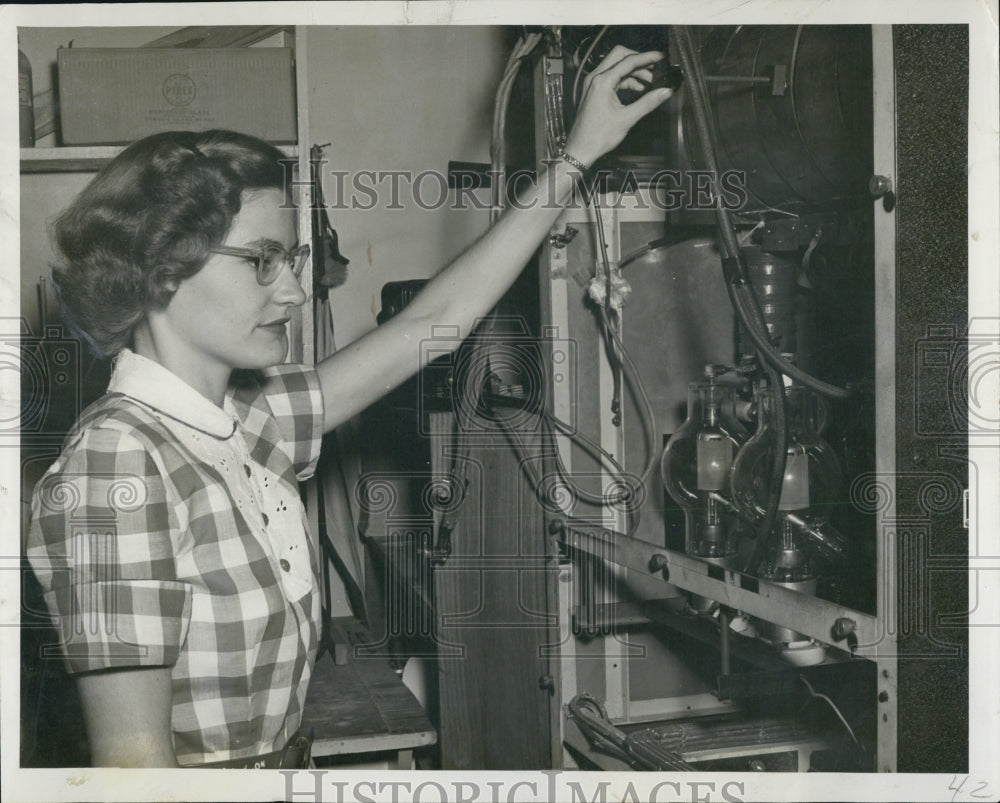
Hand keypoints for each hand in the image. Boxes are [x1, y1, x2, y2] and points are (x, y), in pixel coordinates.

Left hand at [564, 47, 673, 167]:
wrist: (580, 149)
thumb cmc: (598, 136)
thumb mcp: (627, 118)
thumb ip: (648, 103)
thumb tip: (665, 91)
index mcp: (602, 81)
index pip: (628, 60)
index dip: (647, 57)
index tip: (660, 57)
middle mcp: (595, 78)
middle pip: (620, 56)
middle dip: (638, 59)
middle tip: (654, 66)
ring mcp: (593, 84)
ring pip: (616, 68)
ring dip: (633, 72)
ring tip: (650, 81)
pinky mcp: (594, 92)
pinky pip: (612, 79)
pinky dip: (625, 81)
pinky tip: (638, 89)